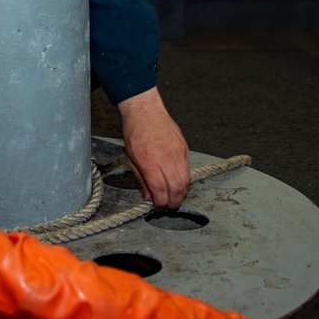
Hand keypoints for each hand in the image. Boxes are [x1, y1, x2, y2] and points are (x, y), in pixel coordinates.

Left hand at [117, 87, 189, 208]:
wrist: (145, 111)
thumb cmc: (135, 131)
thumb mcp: (131, 158)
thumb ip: (141, 179)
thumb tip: (148, 196)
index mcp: (149, 160)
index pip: (160, 189)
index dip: (160, 203)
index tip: (157, 207)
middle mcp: (165, 157)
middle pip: (177, 188)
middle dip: (174, 202)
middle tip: (169, 207)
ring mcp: (177, 152)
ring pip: (186, 180)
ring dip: (181, 193)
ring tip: (174, 197)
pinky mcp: (184, 147)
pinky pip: (188, 169)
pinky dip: (184, 179)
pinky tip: (177, 182)